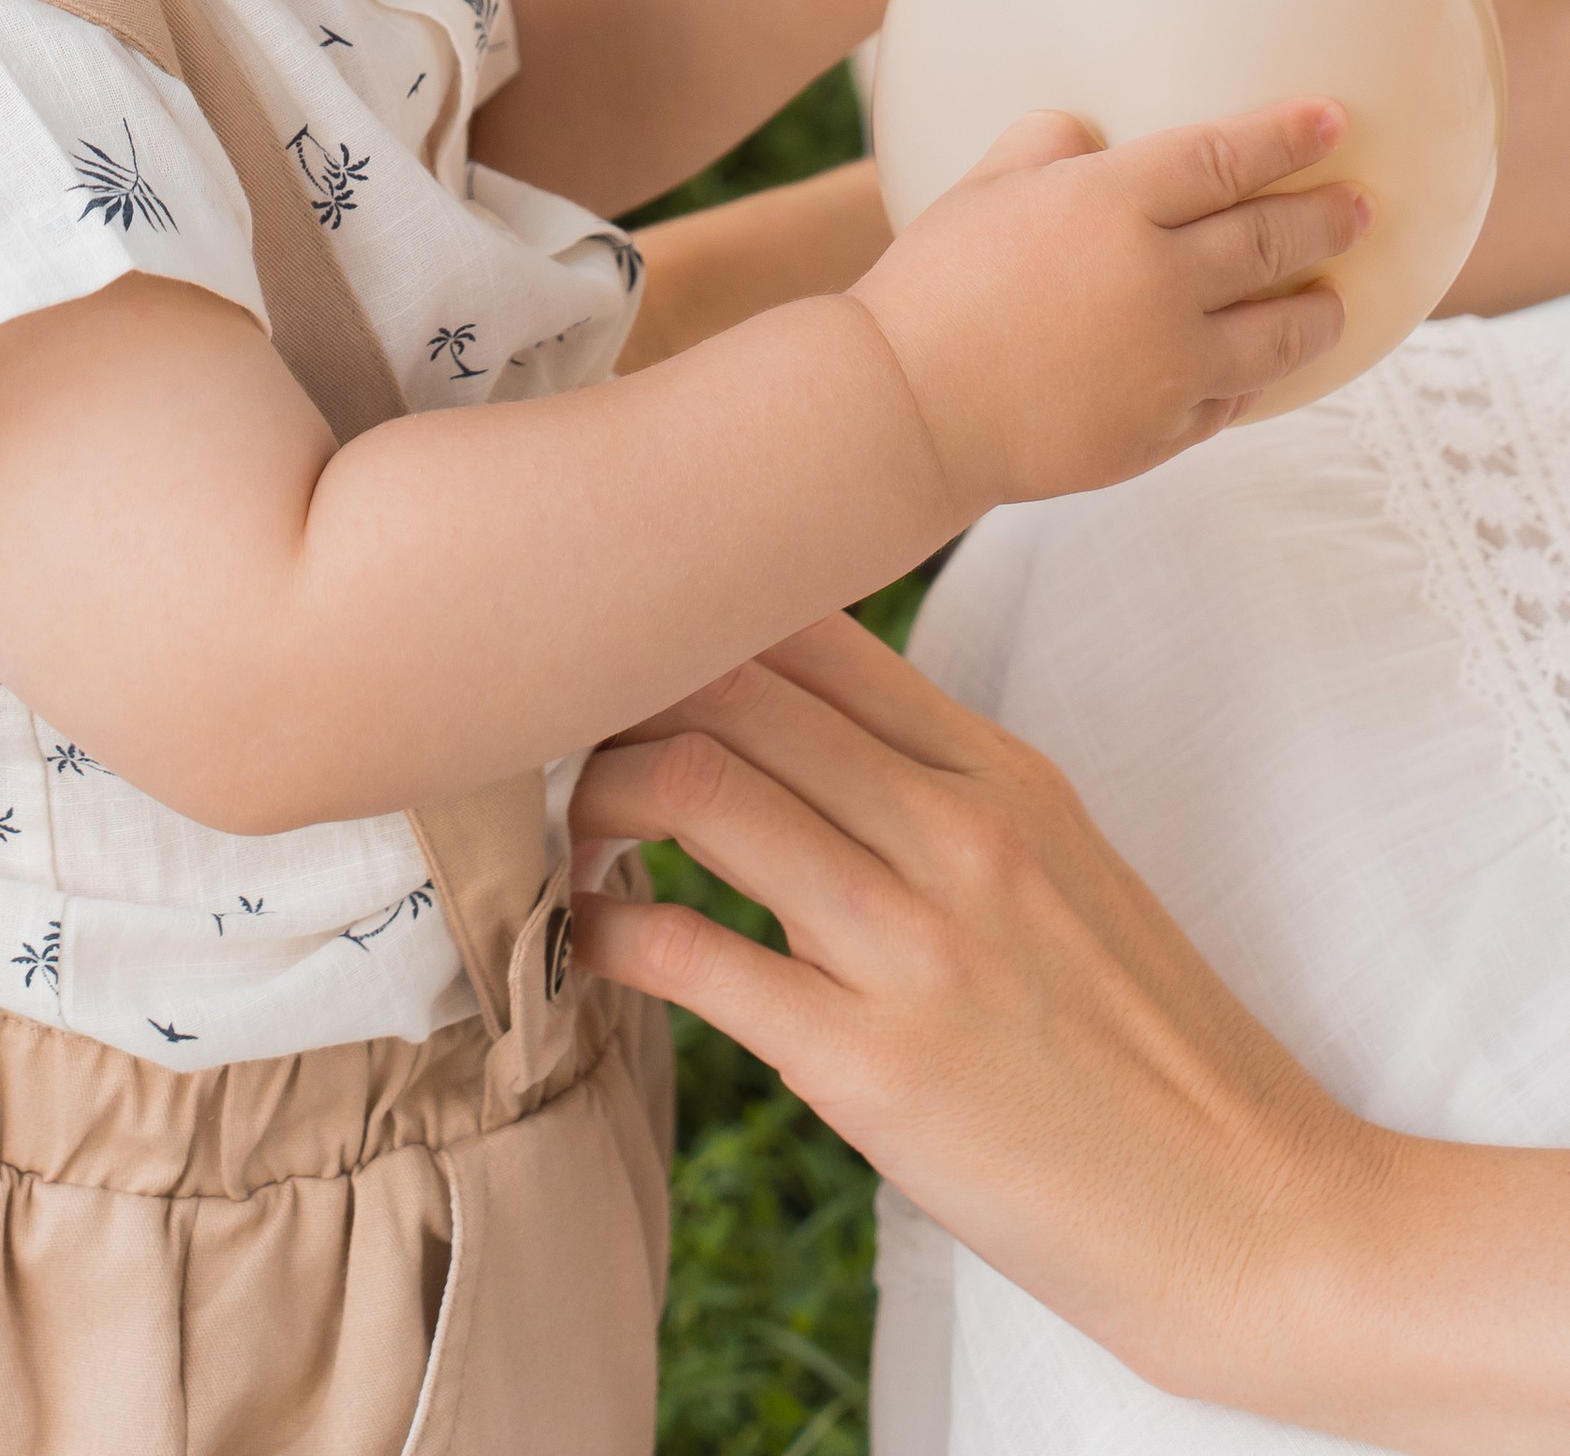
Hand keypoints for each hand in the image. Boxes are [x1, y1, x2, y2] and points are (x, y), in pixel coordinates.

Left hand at [567, 617, 1374, 1413]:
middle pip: (733, 678)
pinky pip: (695, 957)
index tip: (633, 654)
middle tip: (572, 734)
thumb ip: (935, 788)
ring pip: (699, 783)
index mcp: (998, 771)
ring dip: (599, 793)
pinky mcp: (874, 1065)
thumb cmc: (1147, 1050)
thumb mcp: (1062, 864)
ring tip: (581, 832)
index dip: (693, 613)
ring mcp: (915, 942)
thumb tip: (796, 733)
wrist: (1259, 1218)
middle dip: (622, 688)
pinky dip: (609, 935)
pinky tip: (594, 943)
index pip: (808, 620)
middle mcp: (955, 828)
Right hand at [850, 98, 1360, 511]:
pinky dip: (1253, 379)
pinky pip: (1230, 400)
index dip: (1285, 134)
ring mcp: (1169, 362)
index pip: (1223, 157)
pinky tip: (1261, 368)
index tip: (1332, 118)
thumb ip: (1042, 147)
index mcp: (1110, 202)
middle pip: (1270, 241)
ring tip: (1335, 298)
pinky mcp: (1163, 430)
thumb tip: (1085, 131)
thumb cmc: (931, 285)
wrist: (909, 407)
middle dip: (1327, 219)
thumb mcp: (980, 191)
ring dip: (1318, 310)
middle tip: (1362, 206)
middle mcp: (1158, 278)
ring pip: (1278, 334)